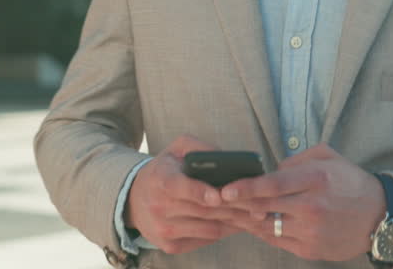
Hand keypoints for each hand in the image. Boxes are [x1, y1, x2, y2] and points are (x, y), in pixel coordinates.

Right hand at [125, 134, 252, 253]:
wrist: (133, 200)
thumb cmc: (165, 170)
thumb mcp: (176, 149)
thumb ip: (199, 148)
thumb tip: (226, 157)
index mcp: (160, 179)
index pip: (178, 187)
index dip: (199, 192)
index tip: (219, 195)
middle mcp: (159, 207)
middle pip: (203, 211)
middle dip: (234, 209)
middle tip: (259, 206)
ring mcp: (164, 229)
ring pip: (209, 228)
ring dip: (235, 223)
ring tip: (256, 215)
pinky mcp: (170, 245)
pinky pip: (205, 240)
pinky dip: (224, 232)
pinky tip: (239, 224)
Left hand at [220, 143, 385, 261]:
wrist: (380, 217)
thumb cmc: (351, 183)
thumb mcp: (329, 158)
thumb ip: (297, 160)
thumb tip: (271, 170)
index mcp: (317, 179)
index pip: (273, 184)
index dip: (247, 187)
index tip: (226, 189)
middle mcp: (313, 207)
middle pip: (265, 206)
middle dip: (239, 204)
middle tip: (219, 200)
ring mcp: (311, 231)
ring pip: (267, 226)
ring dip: (247, 219)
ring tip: (231, 212)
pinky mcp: (310, 249)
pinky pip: (277, 241)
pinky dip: (264, 231)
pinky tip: (255, 223)